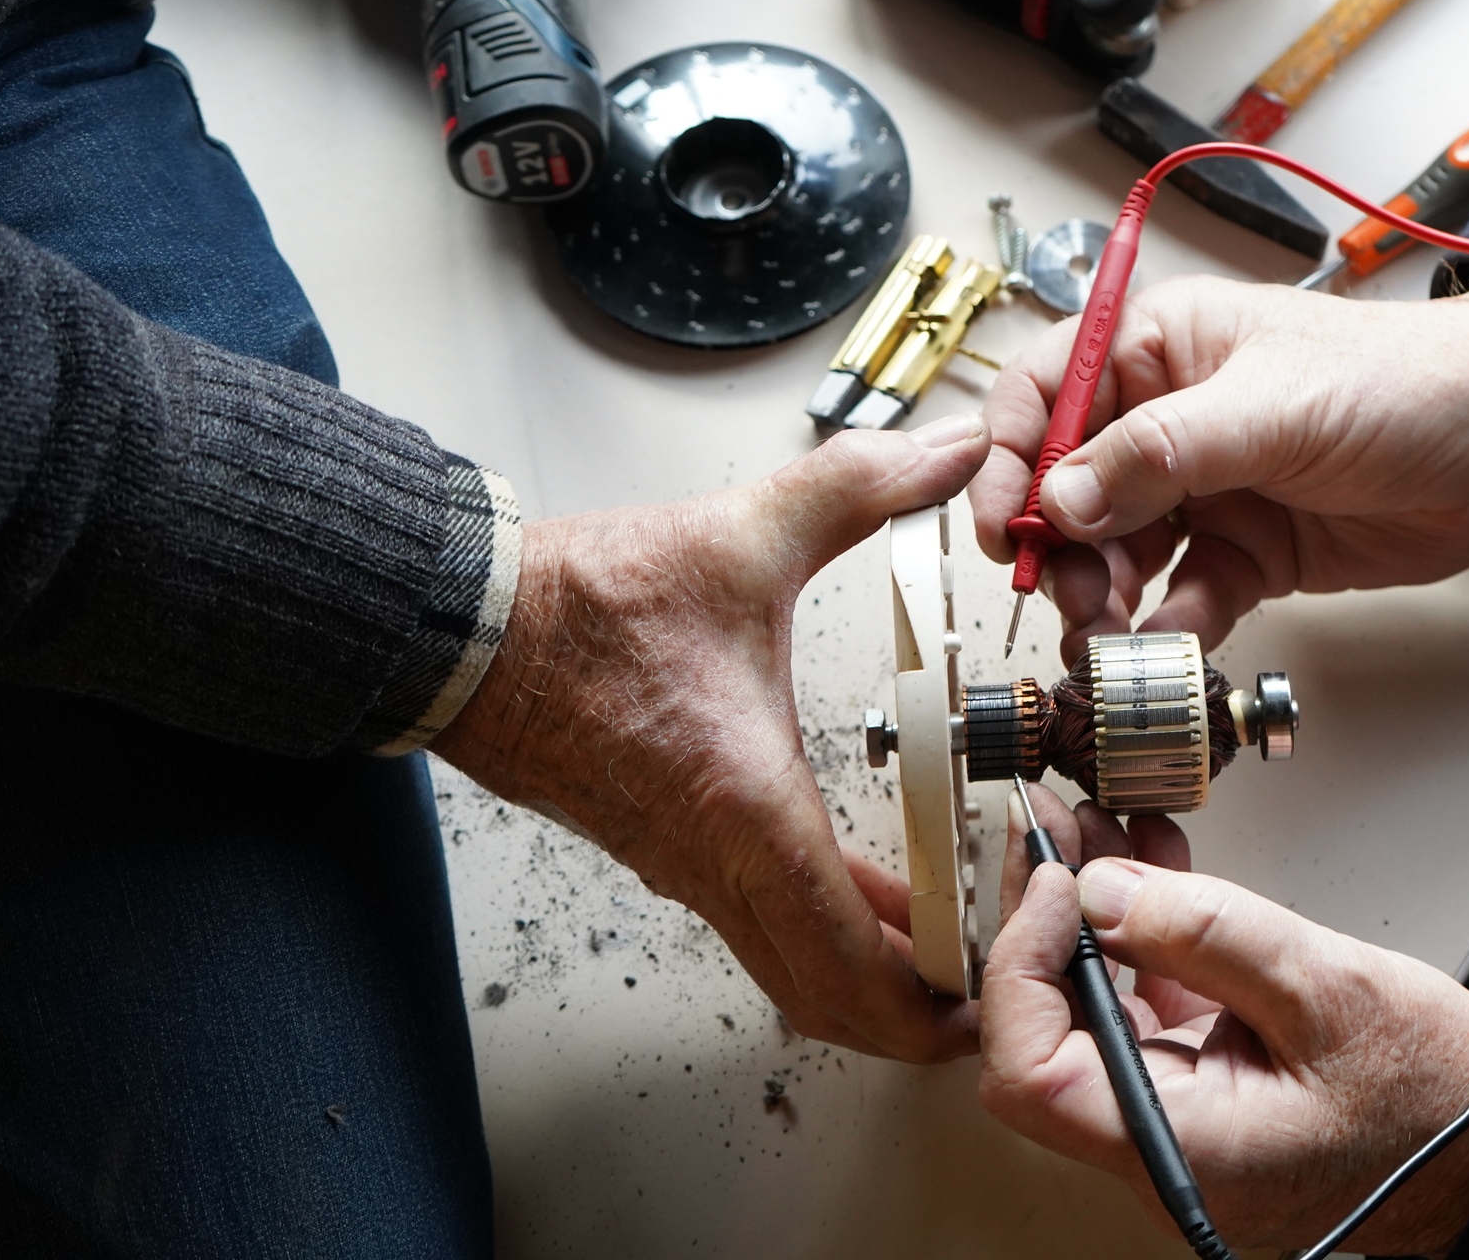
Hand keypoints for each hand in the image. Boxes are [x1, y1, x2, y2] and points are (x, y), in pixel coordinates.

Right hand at [431, 415, 990, 1062]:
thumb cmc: (582, 606)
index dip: (936, 1000)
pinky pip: (763, 922)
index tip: (1002, 981)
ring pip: (794, 968)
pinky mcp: (667, 848)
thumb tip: (945, 451)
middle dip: (919, 1017)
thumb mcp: (743, 534)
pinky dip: (827, 928)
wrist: (466, 630)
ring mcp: (685, 866)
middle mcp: (715, 862)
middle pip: (831, 1002)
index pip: (853, 965)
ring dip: (874, 972)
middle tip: (996, 988)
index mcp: (747, 809)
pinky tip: (873, 888)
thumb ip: (860, 487)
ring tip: (953, 943)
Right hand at [971, 277, 1468, 660]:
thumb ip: (1161, 453)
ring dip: (1103, 598)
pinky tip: (1169, 645)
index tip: (1003, 525)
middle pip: (1068, 489)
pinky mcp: (1245, 552)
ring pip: (1116, 554)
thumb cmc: (1405, 381)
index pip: (1043, 395)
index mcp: (1157, 349)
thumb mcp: (1271, 407)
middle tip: (1068, 595)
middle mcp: (1167, 419)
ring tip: (1109, 634)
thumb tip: (1065, 497)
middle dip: (1058, 547)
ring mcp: (1205, 489)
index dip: (1007, 459)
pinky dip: (1166, 628)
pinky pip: (1180, 597)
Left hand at [980, 832, 1468, 1255]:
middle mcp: (1163, 1151)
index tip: (1056, 884)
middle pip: (1048, 1037)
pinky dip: (1142, 941)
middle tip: (1053, 831)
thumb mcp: (1326, 987)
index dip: (1023, 964)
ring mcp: (1178, 1126)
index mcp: (1183, 1147)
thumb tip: (1102, 891)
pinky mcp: (1201, 1095)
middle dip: (1045, 921)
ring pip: (1091, 1018)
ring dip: (1091, 918)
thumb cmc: (1438, 1094)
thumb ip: (1205, 934)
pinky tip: (1150, 873)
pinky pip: (1143, 1017)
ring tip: (1099, 831)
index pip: (1032, 1070)